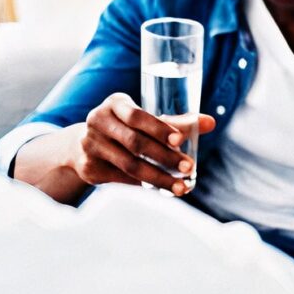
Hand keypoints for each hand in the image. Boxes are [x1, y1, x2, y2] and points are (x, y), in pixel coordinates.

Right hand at [67, 93, 214, 195]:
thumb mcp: (145, 120)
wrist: (83, 144)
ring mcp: (90, 145)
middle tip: (189, 167)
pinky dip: (144, 185)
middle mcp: (98, 121)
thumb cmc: (125, 128)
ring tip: (181, 186)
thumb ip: (177, 122)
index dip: (159, 128)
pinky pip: (122, 179)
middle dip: (165, 157)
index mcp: (115, 104)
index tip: (180, 140)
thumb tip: (211, 123)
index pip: (137, 116)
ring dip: (158, 178)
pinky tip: (162, 189)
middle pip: (135, 142)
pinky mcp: (89, 168)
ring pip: (130, 165)